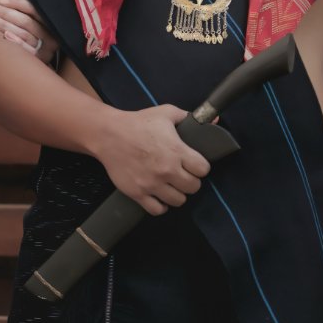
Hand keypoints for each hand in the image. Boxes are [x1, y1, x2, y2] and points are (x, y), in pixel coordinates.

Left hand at [0, 0, 55, 62]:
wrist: (38, 71)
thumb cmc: (32, 43)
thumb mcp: (34, 28)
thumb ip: (25, 16)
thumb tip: (4, 1)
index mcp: (50, 24)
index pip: (33, 10)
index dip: (17, 3)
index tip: (0, 0)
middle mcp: (50, 36)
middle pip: (25, 21)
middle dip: (4, 12)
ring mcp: (45, 50)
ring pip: (23, 34)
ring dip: (3, 24)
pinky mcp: (39, 61)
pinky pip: (27, 50)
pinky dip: (16, 41)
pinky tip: (5, 35)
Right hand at [93, 104, 210, 215]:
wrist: (108, 135)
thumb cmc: (138, 122)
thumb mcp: (166, 113)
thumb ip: (188, 117)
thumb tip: (213, 119)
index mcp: (176, 151)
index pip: (203, 170)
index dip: (201, 167)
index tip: (194, 164)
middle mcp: (166, 170)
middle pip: (193, 187)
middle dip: (191, 181)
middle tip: (183, 175)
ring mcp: (152, 184)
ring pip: (178, 201)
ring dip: (177, 194)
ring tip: (171, 186)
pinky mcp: (138, 193)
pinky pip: (157, 210)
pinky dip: (161, 206)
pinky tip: (159, 197)